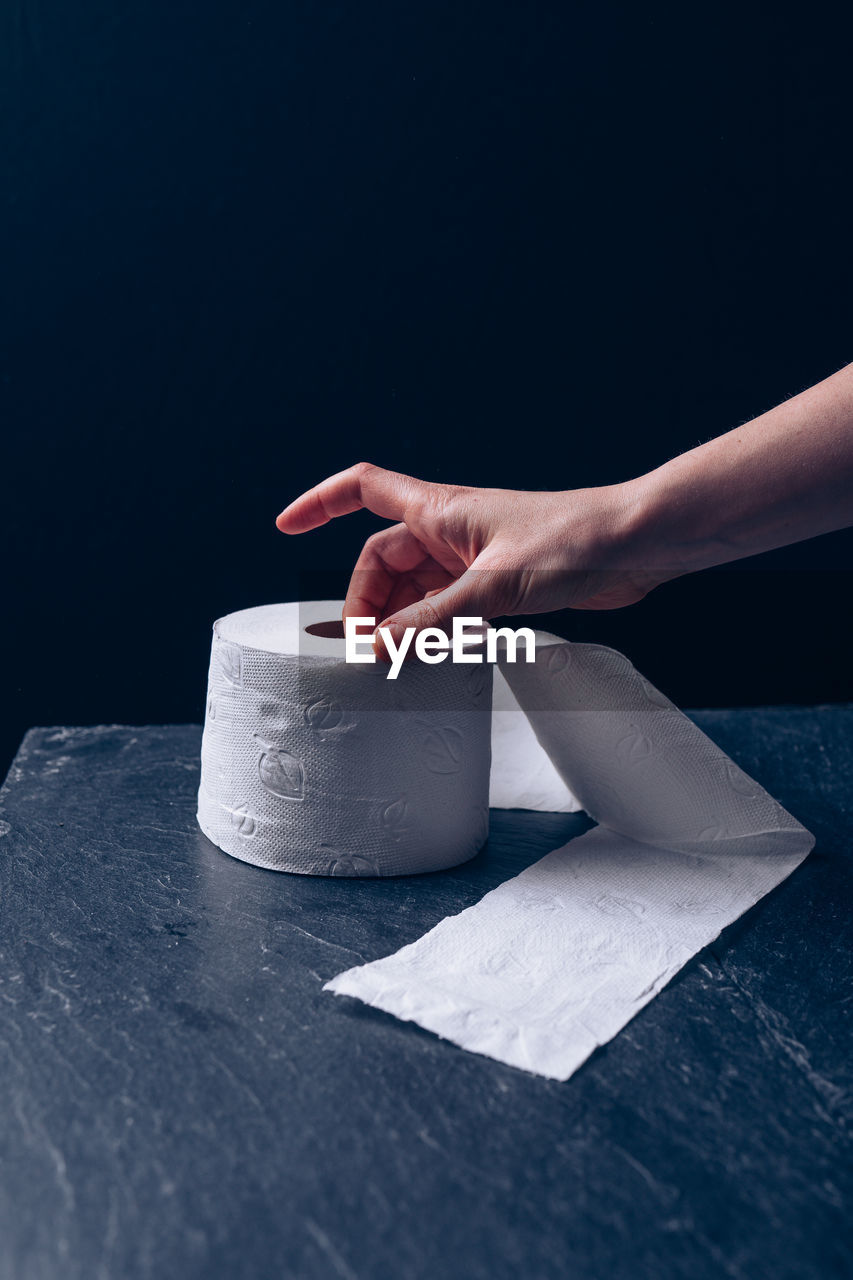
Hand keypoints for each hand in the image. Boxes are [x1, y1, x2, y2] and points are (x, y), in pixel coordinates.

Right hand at [275, 463, 663, 644]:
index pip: (362, 491)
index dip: (319, 503)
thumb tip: (379, 648)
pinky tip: (431, 659)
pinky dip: (432, 633)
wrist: (638, 544)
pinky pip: (447, 610)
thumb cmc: (575, 540)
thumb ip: (436, 620)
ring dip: (399, 624)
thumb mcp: (496, 585)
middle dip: (365, 603)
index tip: (284, 526)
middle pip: (382, 563)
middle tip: (363, 650)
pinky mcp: (500, 587)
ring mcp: (473, 560)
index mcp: (440, 511)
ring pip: (414, 592)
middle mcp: (450, 532)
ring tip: (392, 663)